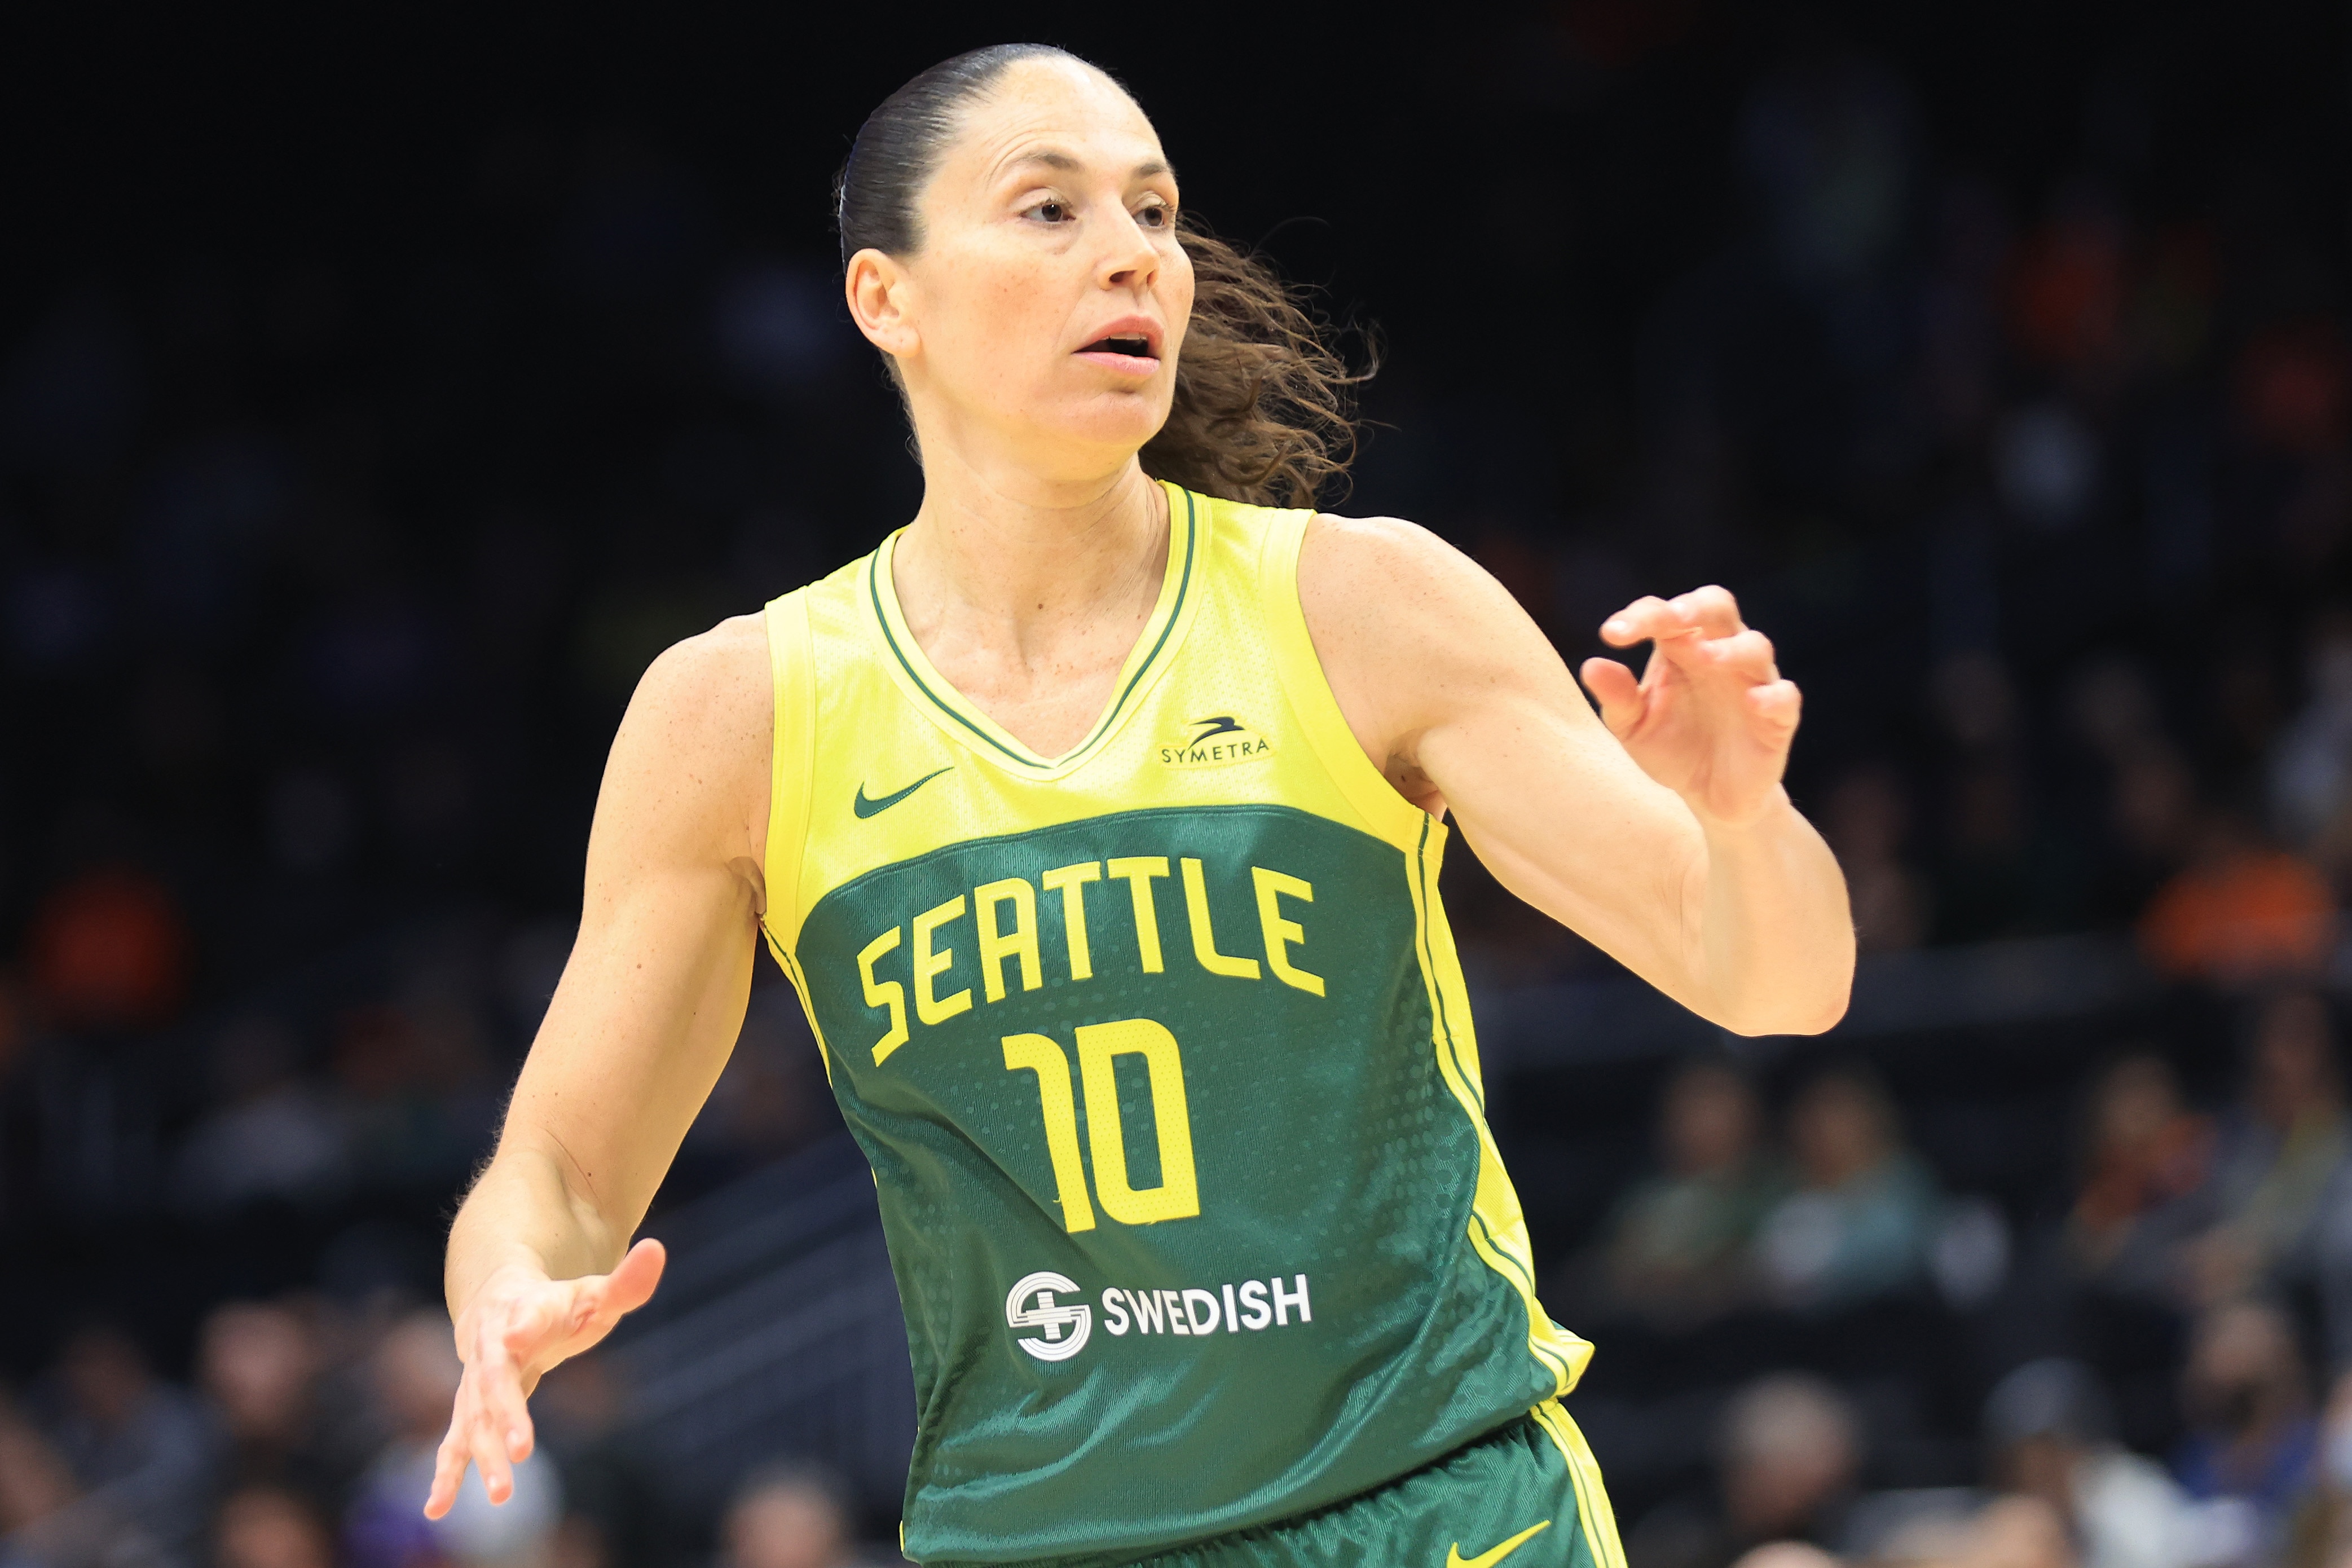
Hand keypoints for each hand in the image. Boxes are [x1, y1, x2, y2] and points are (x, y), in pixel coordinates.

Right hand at [424, 1238, 665, 1518]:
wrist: (500, 1301)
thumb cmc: (558, 1304)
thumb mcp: (595, 1292)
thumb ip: (626, 1281)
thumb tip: (657, 1250)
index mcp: (525, 1309)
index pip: (528, 1316)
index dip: (525, 1324)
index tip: (521, 1333)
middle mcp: (492, 1348)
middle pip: (496, 1380)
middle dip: (508, 1413)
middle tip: (523, 1450)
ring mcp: (475, 1381)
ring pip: (474, 1419)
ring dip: (484, 1455)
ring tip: (501, 1495)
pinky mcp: (470, 1410)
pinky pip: (456, 1441)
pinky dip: (447, 1473)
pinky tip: (437, 1509)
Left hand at [1580, 585, 1799, 827]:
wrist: (1710, 798)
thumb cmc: (1671, 748)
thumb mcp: (1633, 728)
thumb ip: (1616, 698)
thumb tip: (1591, 666)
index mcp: (1681, 647)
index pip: (1665, 615)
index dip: (1641, 616)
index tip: (1611, 634)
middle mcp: (1720, 654)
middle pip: (1718, 608)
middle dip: (1695, 608)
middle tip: (1670, 619)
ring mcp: (1752, 683)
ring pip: (1755, 646)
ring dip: (1729, 649)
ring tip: (1702, 657)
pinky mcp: (1777, 719)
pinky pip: (1784, 697)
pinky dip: (1771, 696)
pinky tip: (1753, 702)